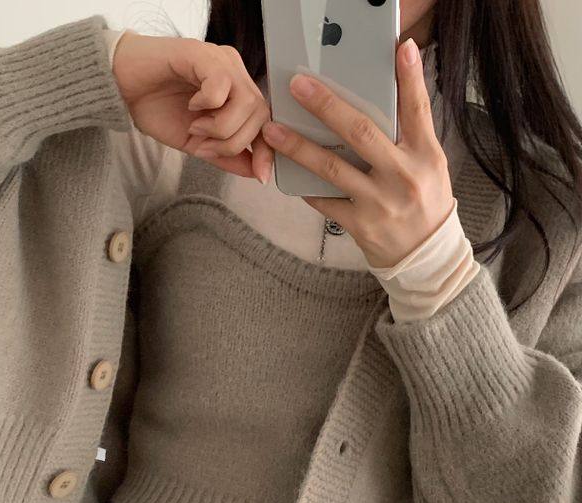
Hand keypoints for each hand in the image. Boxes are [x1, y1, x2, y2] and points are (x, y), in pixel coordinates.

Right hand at [113, 32, 273, 184]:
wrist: (121, 87)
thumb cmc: (155, 107)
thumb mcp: (196, 143)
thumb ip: (226, 155)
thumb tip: (254, 170)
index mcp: (236, 92)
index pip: (265, 121)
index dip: (268, 150)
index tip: (261, 175)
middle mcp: (234, 72)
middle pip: (260, 115)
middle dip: (234, 142)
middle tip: (205, 146)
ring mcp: (220, 61)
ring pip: (246, 103)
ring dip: (221, 128)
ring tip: (195, 127)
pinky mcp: (202, 54)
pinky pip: (222, 85)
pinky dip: (208, 105)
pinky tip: (191, 106)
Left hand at [260, 38, 454, 268]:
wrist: (425, 254)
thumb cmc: (425, 202)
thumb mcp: (428, 166)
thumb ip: (407, 137)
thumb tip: (381, 101)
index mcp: (425, 156)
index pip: (418, 109)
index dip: (410, 78)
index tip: (401, 48)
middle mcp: (402, 176)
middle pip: (360, 132)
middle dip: (326, 106)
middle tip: (298, 86)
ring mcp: (379, 202)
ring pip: (332, 168)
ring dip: (298, 147)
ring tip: (272, 130)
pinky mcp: (359, 224)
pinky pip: (324, 200)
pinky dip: (305, 185)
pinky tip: (285, 170)